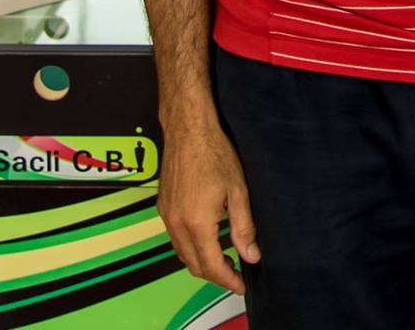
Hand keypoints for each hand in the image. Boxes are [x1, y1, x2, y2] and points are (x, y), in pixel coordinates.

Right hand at [158, 120, 259, 294]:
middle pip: (194, 265)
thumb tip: (251, 255)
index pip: (212, 266)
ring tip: (224, 258)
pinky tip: (206, 239)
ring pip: (182, 253)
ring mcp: (166, 216)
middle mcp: (177, 224)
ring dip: (201, 262)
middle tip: (236, 273)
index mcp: (197, 223)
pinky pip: (174, 238)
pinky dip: (190, 247)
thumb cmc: (214, 153)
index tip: (241, 285)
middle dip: (215, 275)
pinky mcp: (162, 207)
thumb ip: (244, 227)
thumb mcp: (238, 191)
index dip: (228, 280)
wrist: (188, 129)